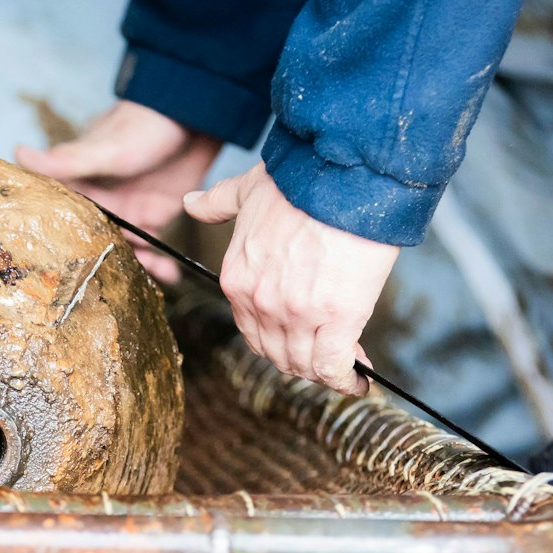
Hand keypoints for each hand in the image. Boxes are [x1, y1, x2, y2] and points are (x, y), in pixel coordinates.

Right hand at [15, 100, 221, 282]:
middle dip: (97, 269)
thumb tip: (18, 153)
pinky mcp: (154, 216)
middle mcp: (101, 202)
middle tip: (101, 295)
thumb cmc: (143, 125)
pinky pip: (153, 249)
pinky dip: (160, 266)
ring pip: (123, 251)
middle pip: (92, 244)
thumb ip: (67, 160)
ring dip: (131, 271)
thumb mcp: (104, 147)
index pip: (61, 219)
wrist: (193, 115)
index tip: (53, 276)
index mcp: (81, 185)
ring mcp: (128, 211)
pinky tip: (169, 278)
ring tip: (140, 288)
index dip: (58, 246)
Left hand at [186, 163, 399, 395]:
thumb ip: (218, 203)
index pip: (252, 330)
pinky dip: (346, 379)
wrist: (343, 174)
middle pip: (277, 354)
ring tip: (347, 366)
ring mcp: (296, 313)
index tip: (301, 334)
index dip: (278, 338)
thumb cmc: (302, 180)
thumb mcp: (247, 190)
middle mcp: (260, 302)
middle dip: (300, 359)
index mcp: (237, 278)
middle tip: (327, 353)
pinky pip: (333, 366)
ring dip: (324, 371)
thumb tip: (191, 201)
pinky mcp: (336, 318)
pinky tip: (360, 378)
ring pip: (305, 364)